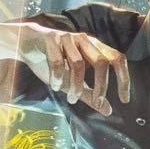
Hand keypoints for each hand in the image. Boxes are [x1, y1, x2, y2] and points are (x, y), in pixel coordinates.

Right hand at [15, 23, 129, 115]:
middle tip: (96, 103)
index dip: (124, 79)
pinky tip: (54, 86)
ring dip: (76, 86)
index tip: (124, 100)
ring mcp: (67, 38)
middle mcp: (84, 40)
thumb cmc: (53, 61)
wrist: (25, 43)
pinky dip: (57, 77)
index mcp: (94, 47)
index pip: (117, 59)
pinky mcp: (50, 38)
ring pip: (78, 64)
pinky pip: (57, 61)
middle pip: (101, 62)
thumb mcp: (73, 81)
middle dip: (101, 86)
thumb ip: (90, 94)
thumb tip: (108, 111)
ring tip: (71, 99)